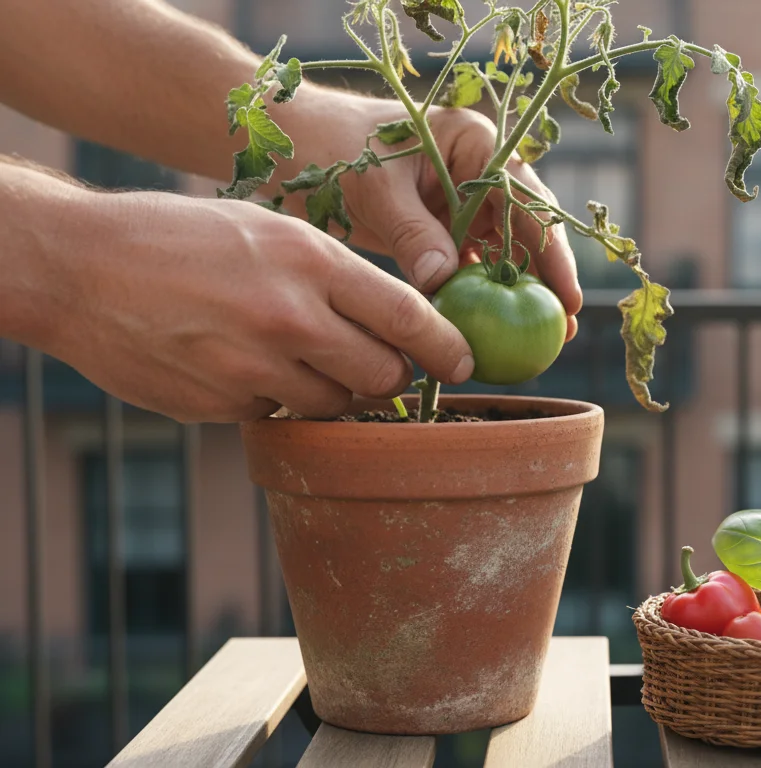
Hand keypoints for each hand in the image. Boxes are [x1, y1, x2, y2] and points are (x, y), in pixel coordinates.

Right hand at [45, 190, 475, 422]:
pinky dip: (273, 400)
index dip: (447, 347)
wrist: (78, 266)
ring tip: (293, 354)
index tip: (465, 363)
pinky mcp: (221, 406)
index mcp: (311, 262)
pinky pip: (277, 417)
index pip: (409, 317)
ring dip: (331, 390)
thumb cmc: (180, 237)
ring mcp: (254, 369)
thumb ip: (332, 276)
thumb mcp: (269, 231)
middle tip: (379, 364)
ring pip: (333, 404)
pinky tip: (240, 364)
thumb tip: (393, 323)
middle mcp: (291, 318)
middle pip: (382, 374)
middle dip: (391, 375)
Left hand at [303, 96, 581, 340]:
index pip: (527, 202)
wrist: (299, 145)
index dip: (551, 252)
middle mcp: (481, 172)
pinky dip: (481, 297)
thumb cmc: (336, 147)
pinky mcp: (445, 229)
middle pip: (527, 231)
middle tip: (562, 329)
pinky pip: (471, 266)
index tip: (564, 296)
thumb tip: (442, 281)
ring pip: (504, 253)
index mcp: (477, 144)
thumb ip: (411, 230)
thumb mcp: (374, 185)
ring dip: (518, 294)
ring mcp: (466, 202)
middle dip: (547, 280)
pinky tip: (490, 331)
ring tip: (539, 341)